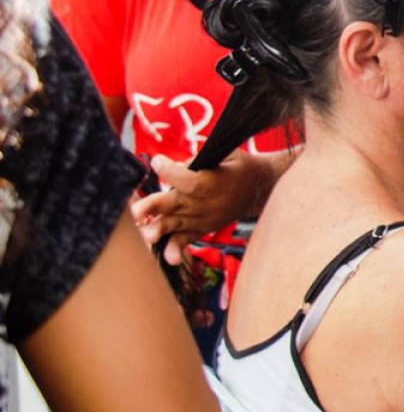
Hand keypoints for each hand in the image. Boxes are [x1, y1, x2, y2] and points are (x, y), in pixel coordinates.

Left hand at [133, 154, 273, 264]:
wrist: (260, 188)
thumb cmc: (238, 167)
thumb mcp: (226, 153)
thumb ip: (200, 160)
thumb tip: (173, 167)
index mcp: (217, 182)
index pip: (190, 180)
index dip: (172, 172)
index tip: (155, 161)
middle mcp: (210, 204)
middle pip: (178, 204)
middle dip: (155, 207)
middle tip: (135, 212)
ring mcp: (205, 219)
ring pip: (178, 224)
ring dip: (160, 229)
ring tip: (146, 235)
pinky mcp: (202, 229)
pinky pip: (187, 239)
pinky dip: (176, 248)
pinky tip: (169, 258)